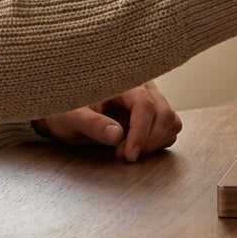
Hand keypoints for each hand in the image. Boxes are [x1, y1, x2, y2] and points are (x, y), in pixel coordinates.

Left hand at [34, 81, 182, 162]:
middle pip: (164, 114)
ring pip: (171, 122)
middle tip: (124, 154)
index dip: (140, 133)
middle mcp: (142, 88)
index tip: (129, 155)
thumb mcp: (71, 118)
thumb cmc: (66, 111)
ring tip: (127, 150)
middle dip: (148, 141)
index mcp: (122, 82)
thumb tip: (117, 135)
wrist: (66, 114)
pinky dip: (158, 143)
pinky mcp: (154, 114)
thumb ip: (92, 124)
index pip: (144, 105)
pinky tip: (135, 147)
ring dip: (155, 143)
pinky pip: (169, 129)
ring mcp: (151, 100)